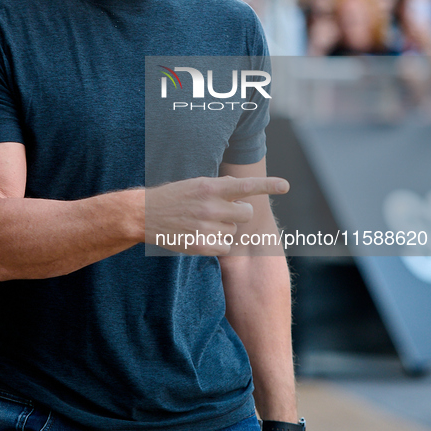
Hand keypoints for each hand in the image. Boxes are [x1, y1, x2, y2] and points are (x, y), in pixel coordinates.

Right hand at [145, 174, 288, 254]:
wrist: (143, 215)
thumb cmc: (173, 197)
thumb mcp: (195, 184)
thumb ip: (219, 188)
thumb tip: (243, 191)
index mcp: (210, 187)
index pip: (245, 186)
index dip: (268, 186)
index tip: (286, 186)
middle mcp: (210, 206)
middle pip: (246, 214)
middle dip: (239, 213)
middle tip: (223, 212)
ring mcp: (206, 227)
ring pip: (234, 231)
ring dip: (224, 229)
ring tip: (203, 223)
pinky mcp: (201, 245)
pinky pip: (224, 247)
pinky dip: (217, 244)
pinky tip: (201, 236)